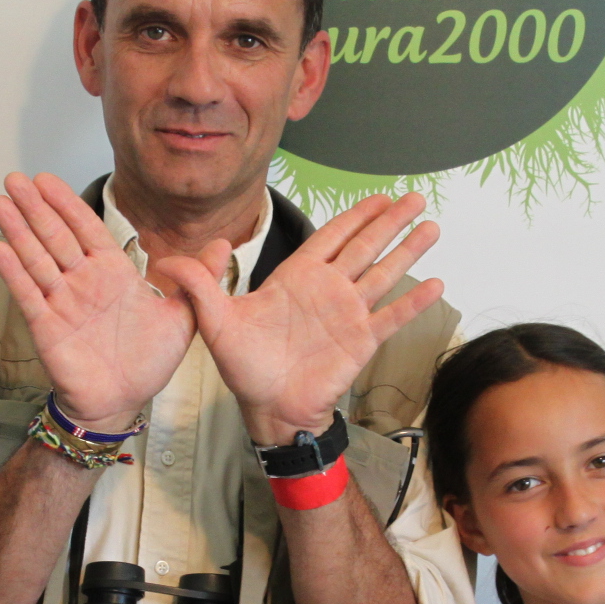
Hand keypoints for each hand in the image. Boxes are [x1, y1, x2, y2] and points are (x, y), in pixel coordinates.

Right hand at [0, 173, 194, 432]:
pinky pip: (28, 295)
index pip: (87, 229)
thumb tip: (225, 243)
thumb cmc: (148, 362)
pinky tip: (0, 249)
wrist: (123, 401)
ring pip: (37, 258)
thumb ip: (198, 279)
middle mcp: (83, 282)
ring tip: (0, 202)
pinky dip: (14, 272)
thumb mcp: (184, 317)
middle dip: (35, 207)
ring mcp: (62, 302)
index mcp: (113, 274)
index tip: (46, 180)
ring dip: (18, 230)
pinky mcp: (47, 327)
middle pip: (56, 236)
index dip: (67, 204)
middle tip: (16, 179)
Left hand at [152, 193, 442, 444]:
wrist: (269, 407)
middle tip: (415, 198)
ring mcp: (348, 313)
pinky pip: (391, 315)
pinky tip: (436, 283)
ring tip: (432, 227)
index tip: (378, 196)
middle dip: (390, 221)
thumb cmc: (245, 367)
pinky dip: (414, 301)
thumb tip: (168, 260)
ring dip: (408, 250)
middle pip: (365, 246)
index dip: (354, 215)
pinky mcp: (361, 340)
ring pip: (384, 273)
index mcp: (296, 278)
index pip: (330, 236)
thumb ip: (200, 287)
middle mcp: (328, 290)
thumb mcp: (215, 323)